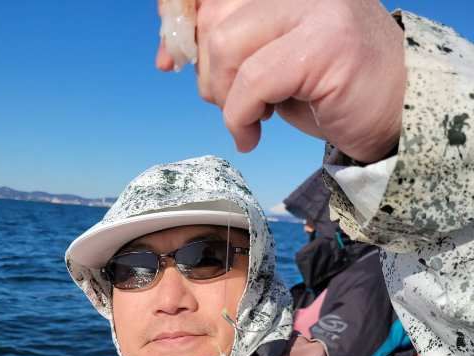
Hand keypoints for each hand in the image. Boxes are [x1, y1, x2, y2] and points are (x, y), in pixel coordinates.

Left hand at [157, 0, 405, 161]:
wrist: (394, 111)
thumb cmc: (328, 87)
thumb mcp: (269, 57)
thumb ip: (230, 43)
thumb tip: (170, 52)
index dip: (178, 22)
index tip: (167, 60)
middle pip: (212, 20)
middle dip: (208, 75)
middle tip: (231, 105)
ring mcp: (315, 5)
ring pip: (225, 46)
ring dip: (225, 99)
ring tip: (249, 120)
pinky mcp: (326, 43)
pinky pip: (252, 81)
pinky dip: (241, 118)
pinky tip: (253, 136)